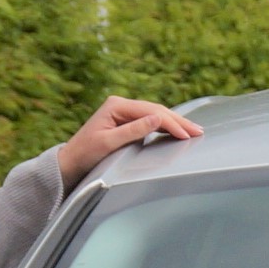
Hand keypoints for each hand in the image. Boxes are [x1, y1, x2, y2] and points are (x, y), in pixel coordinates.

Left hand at [57, 94, 203, 185]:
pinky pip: (150, 121)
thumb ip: (134, 130)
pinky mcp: (125, 122)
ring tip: (194, 130)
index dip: (171, 122)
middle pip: (156, 110)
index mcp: (116, 105)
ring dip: (175, 123)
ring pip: (155, 115)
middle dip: (178, 121)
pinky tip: (177, 130)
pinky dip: (165, 126)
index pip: (151, 112)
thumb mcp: (109, 143)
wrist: (70, 163)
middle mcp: (120, 105)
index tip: (186, 134)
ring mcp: (123, 112)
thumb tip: (158, 118)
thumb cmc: (85, 154)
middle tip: (198, 130)